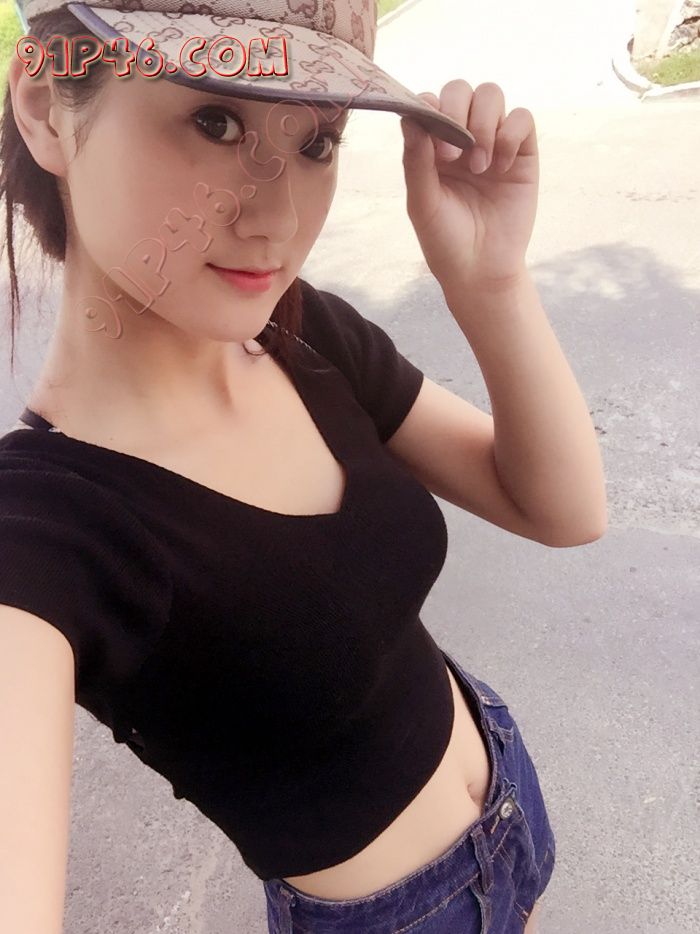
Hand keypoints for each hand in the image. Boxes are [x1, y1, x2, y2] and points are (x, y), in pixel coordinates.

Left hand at [400, 80, 538, 295]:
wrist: (482, 270)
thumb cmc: (445, 240)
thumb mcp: (422, 203)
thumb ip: (415, 161)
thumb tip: (410, 116)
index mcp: (431, 147)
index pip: (429, 102)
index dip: (430, 110)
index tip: (432, 145)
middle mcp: (461, 138)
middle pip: (460, 89)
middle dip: (456, 111)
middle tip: (452, 155)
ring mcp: (493, 142)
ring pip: (491, 95)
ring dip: (484, 124)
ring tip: (479, 166)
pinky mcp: (522, 153)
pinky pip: (522, 117)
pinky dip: (511, 134)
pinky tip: (501, 166)